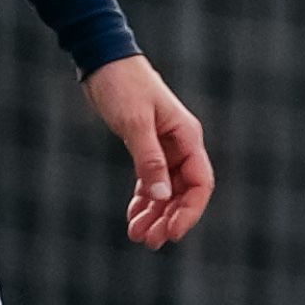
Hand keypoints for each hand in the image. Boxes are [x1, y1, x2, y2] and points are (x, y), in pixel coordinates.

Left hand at [81, 56, 215, 247]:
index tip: (173, 233)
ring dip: (155, 215)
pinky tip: (133, 217)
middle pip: (184, 192)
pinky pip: (150, 182)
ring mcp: (164, 148)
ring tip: (138, 236)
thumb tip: (162, 197)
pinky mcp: (146, 148)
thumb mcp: (135, 123)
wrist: (104, 62)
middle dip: (170, 219)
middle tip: (150, 242)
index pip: (200, 182)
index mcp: (187, 137)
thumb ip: (149, 161)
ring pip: (167, 191)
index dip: (190, 211)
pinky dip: (143, 202)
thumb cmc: (123, 86)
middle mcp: (180, 146)